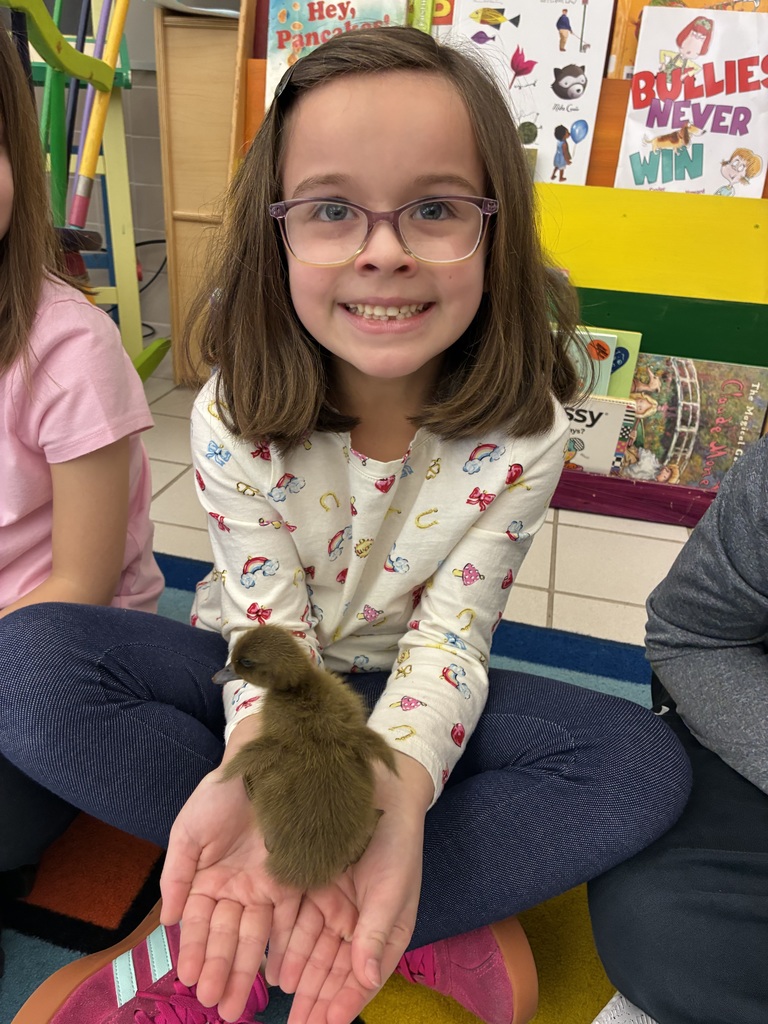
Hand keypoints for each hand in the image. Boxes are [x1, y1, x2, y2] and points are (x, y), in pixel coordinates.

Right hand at [160, 767, 303, 1022]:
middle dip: (222, 973)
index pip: (200, 925)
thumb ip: (176, 876)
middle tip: (218, 1006)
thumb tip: (169, 921)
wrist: (262, 764)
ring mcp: (264, 887)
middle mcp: (235, 890)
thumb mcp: (188, 833)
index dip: (195, 952)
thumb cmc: (219, 796)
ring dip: (246, 970)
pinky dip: (281, 946)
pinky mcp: (291, 879)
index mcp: (207, 881)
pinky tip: (276, 973)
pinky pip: (287, 918)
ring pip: (254, 937)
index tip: (190, 980)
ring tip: (237, 1003)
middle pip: (228, 938)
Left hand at [271, 754, 431, 1023]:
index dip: (346, 1000)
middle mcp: (358, 922)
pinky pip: (298, 923)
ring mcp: (334, 905)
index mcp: (385, 928)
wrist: (378, 789)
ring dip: (301, 979)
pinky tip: (275, 970)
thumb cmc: (396, 841)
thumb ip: (375, 934)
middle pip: (335, 970)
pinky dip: (288, 948)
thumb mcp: (392, 888)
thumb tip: (366, 979)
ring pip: (314, 951)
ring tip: (282, 1006)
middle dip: (318, 1000)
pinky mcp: (313, 886)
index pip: (364, 974)